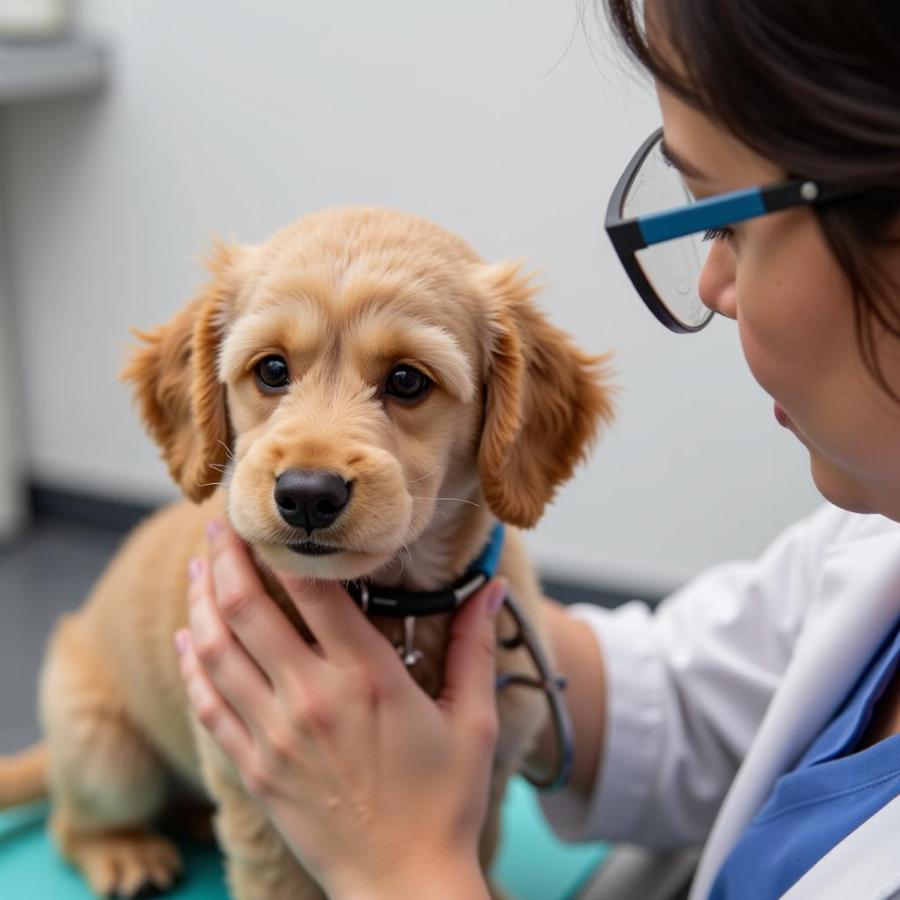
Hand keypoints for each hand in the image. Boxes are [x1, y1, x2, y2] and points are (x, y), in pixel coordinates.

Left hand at [175, 522, 504, 898]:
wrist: (403, 884)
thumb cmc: (444, 802)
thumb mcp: (473, 720)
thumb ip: (474, 647)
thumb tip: (488, 590)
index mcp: (367, 677)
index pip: (314, 590)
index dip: (286, 547)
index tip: (272, 519)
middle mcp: (311, 697)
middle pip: (247, 608)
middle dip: (226, 558)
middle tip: (218, 524)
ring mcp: (275, 734)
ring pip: (217, 650)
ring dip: (201, 601)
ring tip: (198, 567)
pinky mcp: (255, 768)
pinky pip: (208, 704)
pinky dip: (192, 666)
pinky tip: (187, 639)